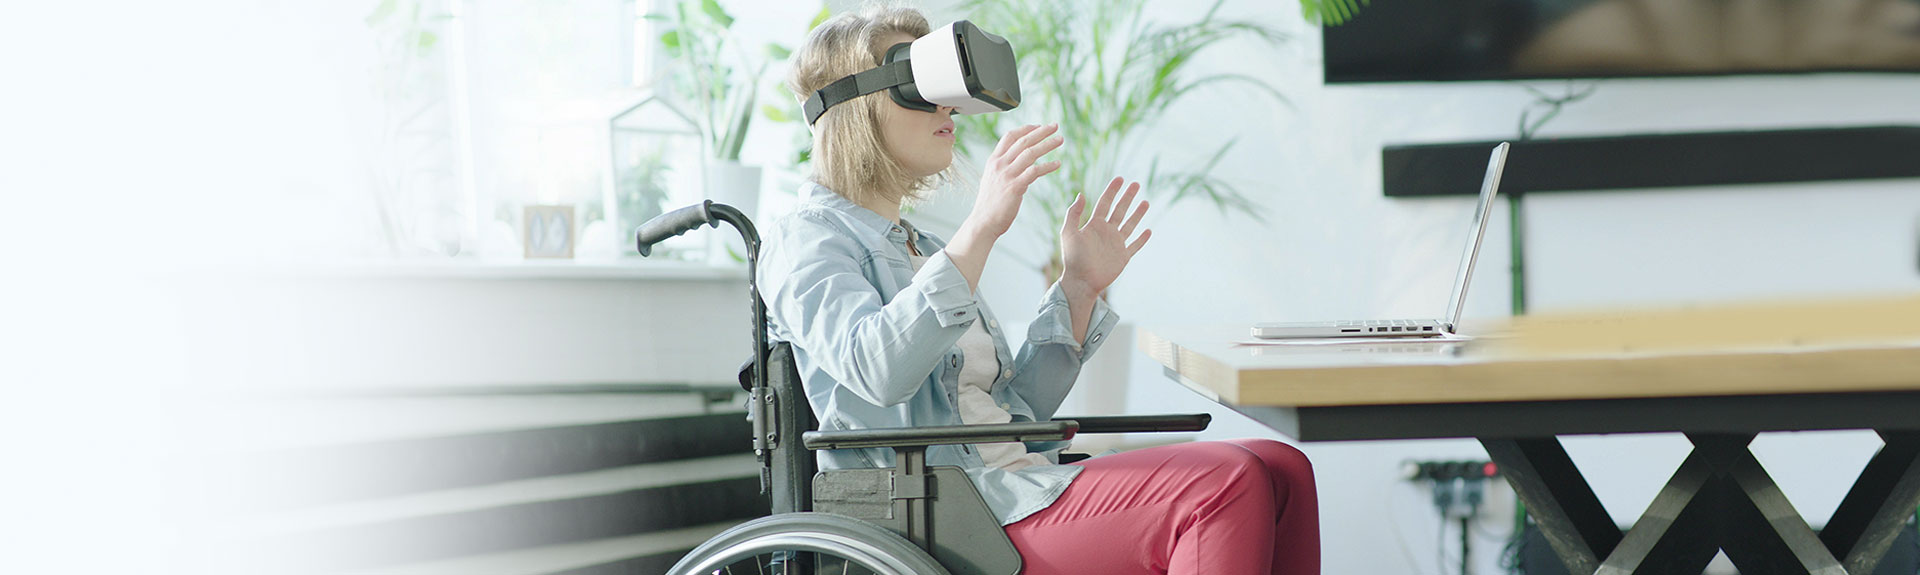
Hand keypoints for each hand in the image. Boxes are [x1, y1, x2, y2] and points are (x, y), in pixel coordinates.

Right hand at [962, 124, 1062, 239]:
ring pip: (1030, 153)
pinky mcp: (1015, 187)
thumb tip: (1017, 163)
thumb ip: (1003, 169)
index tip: (1039, 126)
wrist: (983, 222)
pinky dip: (1048, 166)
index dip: (1026, 129)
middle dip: (1041, 131)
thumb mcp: (992, 180)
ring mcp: (1007, 175)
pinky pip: (1035, 171)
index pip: (1010, 137)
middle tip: (1055, 126)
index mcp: (993, 161)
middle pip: (1023, 141)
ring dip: (1047, 144)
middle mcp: (1000, 164)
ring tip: (1060, 140)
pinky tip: (1057, 163)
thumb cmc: (989, 204)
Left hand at [1059, 177, 1151, 299]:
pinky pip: (1135, 246)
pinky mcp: (1123, 257)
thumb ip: (1073, 214)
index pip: (1105, 203)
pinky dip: (1142, 239)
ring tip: (1146, 202)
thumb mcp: (1069, 233)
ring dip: (1138, 214)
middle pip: (1120, 210)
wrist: (1081, 281)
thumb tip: (1081, 194)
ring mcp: (1116, 244)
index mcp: (1094, 225)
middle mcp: (1106, 232)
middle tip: (1136, 184)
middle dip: (1127, 197)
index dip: (1112, 190)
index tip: (1120, 179)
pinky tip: (1148, 230)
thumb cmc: (1072, 258)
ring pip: (1130, 225)